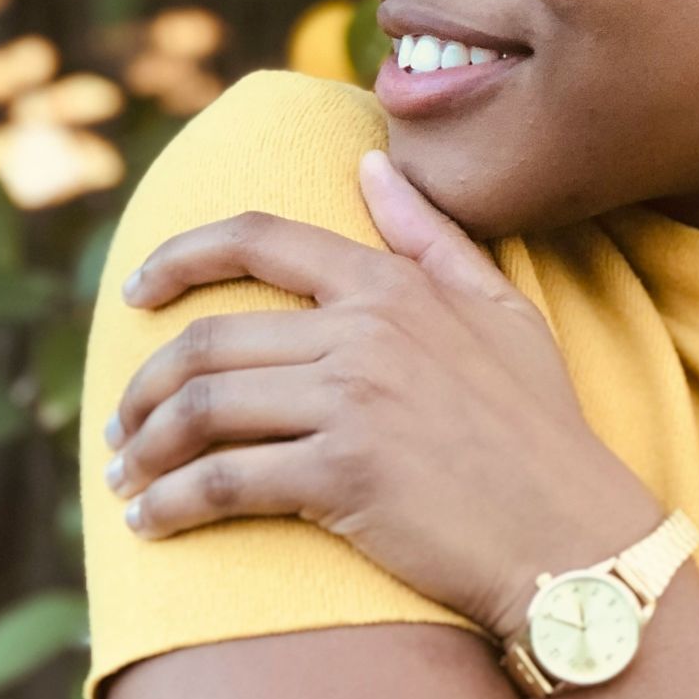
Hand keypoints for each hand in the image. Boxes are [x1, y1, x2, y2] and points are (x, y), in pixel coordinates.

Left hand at [102, 149, 667, 640]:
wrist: (574, 534)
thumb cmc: (543, 429)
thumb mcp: (504, 312)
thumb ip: (432, 237)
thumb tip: (371, 165)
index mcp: (395, 286)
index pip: (258, 239)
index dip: (179, 258)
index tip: (135, 294)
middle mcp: (367, 330)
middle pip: (208, 340)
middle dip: (145, 388)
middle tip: (124, 427)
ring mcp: (353, 400)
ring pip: (201, 408)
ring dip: (145, 448)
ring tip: (130, 478)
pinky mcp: (341, 473)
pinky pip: (220, 480)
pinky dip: (169, 504)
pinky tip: (152, 523)